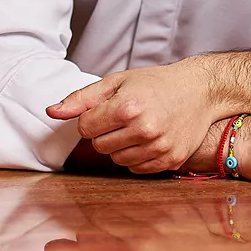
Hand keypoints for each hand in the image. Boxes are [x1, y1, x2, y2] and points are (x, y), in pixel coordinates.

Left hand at [46, 63, 215, 173]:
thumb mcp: (117, 82)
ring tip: (136, 128)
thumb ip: (82, 98)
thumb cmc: (155, 83)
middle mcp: (144, 129)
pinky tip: (148, 140)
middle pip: (99, 146)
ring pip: (116, 160)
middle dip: (105, 133)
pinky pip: (136, 169)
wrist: (199, 91)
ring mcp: (158, 147)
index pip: (85, 128)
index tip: (107, 110)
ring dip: (120, 147)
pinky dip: (136, 157)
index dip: (91, 118)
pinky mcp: (170, 160)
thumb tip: (51, 112)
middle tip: (123, 118)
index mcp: (127, 107)